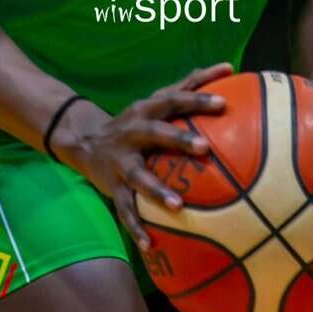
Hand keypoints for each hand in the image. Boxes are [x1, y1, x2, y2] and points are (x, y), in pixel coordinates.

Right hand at [53, 61, 232, 252]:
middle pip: (156, 134)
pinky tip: (150, 245)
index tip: (223, 103)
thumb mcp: (157, 100)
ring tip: (178, 206)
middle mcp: (133, 132)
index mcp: (146, 110)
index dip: (197, 100)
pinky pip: (125, 210)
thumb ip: (191, 84)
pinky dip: (135, 228)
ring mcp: (122, 162)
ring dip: (156, 191)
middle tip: (206, 148)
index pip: (173, 100)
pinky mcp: (113, 187)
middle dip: (179, 140)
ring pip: (138, 177)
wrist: (85, 141)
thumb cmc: (137, 120)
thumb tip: (228, 66)